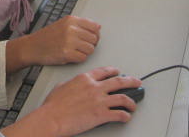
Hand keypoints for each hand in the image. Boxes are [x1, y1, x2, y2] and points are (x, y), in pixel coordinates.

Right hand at [1, 67, 141, 136]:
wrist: (52, 117)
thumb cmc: (53, 105)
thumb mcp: (61, 86)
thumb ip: (72, 83)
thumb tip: (75, 85)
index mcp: (84, 79)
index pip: (104, 71)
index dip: (114, 71)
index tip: (118, 72)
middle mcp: (94, 87)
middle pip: (118, 82)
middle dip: (131, 81)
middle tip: (136, 82)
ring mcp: (99, 101)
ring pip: (123, 98)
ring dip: (131, 102)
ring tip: (134, 104)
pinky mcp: (101, 115)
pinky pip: (119, 114)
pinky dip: (125, 116)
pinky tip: (126, 117)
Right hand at [19, 15, 100, 66]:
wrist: (32, 47)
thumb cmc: (47, 37)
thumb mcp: (62, 24)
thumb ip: (80, 24)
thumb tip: (98, 27)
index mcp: (71, 20)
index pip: (94, 26)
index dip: (95, 34)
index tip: (91, 38)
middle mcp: (71, 29)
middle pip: (94, 39)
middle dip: (90, 44)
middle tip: (81, 47)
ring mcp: (69, 41)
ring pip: (90, 49)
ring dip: (85, 53)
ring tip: (75, 51)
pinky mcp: (67, 54)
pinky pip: (83, 58)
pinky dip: (79, 59)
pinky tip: (71, 56)